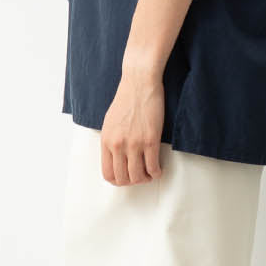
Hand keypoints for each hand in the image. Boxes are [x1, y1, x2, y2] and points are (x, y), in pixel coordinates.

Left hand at [100, 69, 165, 184]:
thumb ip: (111, 141)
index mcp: (106, 141)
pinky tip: (159, 168)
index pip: (108, 173)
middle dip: (133, 182)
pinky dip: (157, 173)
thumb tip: (116, 157)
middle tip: (141, 176)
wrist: (139, 83)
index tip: (126, 177)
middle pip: (123, 178)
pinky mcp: (150, 140)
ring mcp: (134, 144)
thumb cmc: (126, 99)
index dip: (118, 181)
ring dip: (145, 179)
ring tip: (150, 173)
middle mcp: (118, 145)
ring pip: (138, 176)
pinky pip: (153, 167)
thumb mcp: (110, 122)